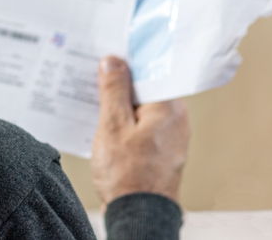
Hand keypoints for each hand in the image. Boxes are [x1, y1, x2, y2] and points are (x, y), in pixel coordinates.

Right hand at [90, 56, 189, 207]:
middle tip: (94, 77)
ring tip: (96, 103)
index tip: (106, 55)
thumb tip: (113, 63)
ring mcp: (171, 137)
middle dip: (120, 84)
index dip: (126, 62)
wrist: (139, 216)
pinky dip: (126, 122)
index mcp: (169, 108)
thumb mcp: (112, 125)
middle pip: (146, 89)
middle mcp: (176, 120)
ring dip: (121, 105)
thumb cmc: (128, 176)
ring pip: (143, 108)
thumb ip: (113, 90)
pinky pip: (143, 125)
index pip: (150, 72)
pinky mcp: (162, 151)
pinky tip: (107, 126)